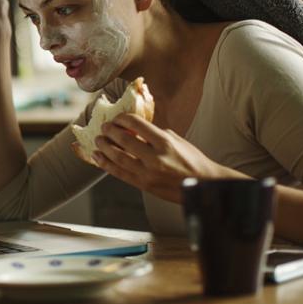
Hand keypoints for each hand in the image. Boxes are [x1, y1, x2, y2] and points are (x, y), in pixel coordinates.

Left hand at [91, 114, 248, 202]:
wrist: (204, 184)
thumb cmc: (192, 160)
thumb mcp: (176, 140)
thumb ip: (154, 134)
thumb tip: (134, 128)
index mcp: (165, 142)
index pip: (137, 124)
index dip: (122, 118)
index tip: (117, 118)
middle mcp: (155, 157)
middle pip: (123, 140)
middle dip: (110, 131)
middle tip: (104, 127)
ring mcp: (148, 173)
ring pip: (117, 157)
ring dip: (104, 147)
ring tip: (98, 140)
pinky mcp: (143, 185)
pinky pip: (119, 173)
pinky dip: (106, 164)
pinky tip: (98, 157)